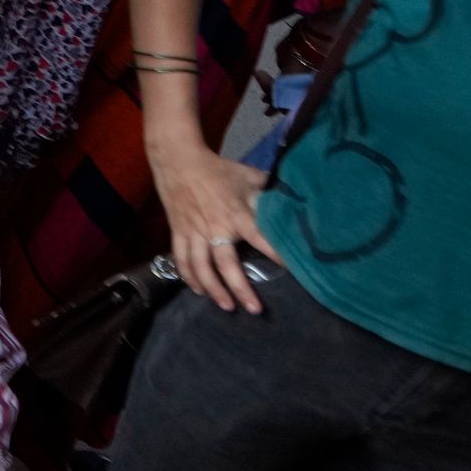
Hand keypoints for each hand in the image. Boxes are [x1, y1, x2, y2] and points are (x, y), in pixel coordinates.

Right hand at [149, 129, 277, 310]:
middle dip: (240, 288)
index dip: (276, 255)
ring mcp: (194, 232)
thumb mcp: (247, 176)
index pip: (261, 239)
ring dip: (213, 289)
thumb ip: (268, 190)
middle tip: (254, 309)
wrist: (179, 161)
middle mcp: (215, 228)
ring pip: (201, 268)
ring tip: (227, 306)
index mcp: (237, 214)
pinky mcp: (178, 232)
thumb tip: (291, 199)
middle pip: (226, 264)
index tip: (292, 272)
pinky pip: (182, 259)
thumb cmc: (218, 169)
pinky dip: (189, 277)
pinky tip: (198, 291)